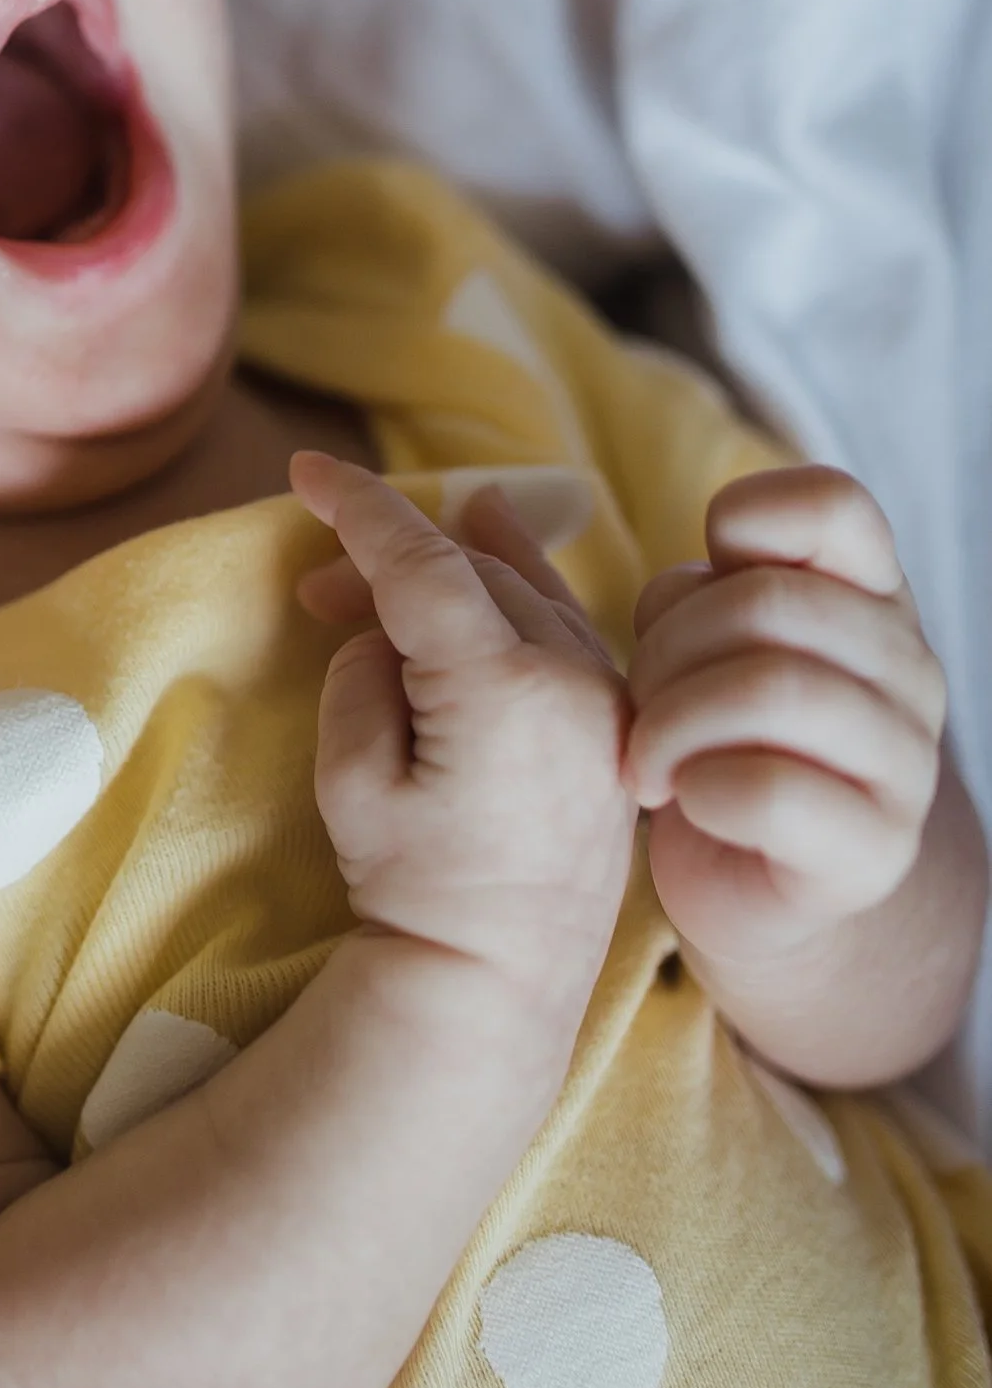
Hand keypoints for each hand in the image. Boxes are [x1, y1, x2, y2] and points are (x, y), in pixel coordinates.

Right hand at [291, 457, 635, 1028]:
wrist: (498, 982)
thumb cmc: (411, 886)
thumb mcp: (352, 776)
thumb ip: (365, 673)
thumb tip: (390, 630)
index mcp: (504, 690)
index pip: (421, 561)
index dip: (360, 506)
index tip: (307, 469)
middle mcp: (576, 681)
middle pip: (472, 570)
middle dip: (389, 560)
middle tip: (316, 588)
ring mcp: (610, 702)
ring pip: (524, 591)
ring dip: (450, 577)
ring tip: (382, 586)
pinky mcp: (620, 724)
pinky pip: (567, 627)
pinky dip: (516, 595)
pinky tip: (491, 555)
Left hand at [627, 466, 947, 966]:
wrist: (760, 887)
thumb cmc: (706, 745)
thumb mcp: (670, 646)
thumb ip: (596, 578)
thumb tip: (480, 500)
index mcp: (866, 593)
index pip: (830, 503)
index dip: (740, 525)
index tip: (685, 589)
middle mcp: (905, 665)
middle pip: (768, 601)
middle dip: (668, 645)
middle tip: (639, 697)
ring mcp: (901, 760)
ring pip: (775, 689)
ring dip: (675, 721)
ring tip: (648, 758)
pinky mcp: (874, 847)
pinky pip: (775, 791)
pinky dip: (703, 791)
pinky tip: (684, 802)